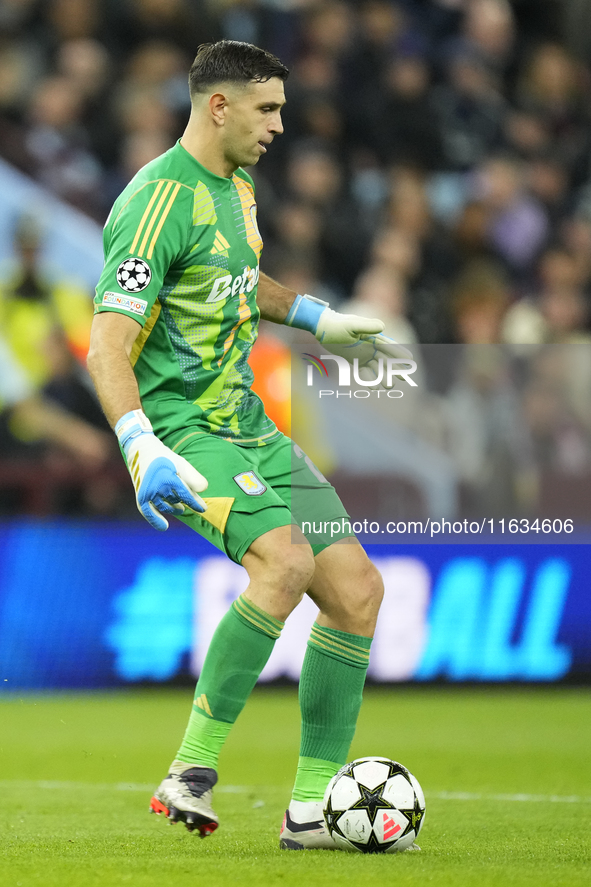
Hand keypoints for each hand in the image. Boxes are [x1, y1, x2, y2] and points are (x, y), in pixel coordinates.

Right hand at [115, 410, 206, 530]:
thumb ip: (193, 476)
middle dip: (185, 502)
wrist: (141, 450)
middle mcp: (157, 487)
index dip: (195, 503)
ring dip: (173, 509)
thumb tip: (204, 489)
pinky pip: (147, 512)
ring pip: (165, 506)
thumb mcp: (180, 463)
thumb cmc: (164, 457)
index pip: (185, 495)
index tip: (203, 509)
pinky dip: (155, 520)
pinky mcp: (141, 496)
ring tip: (180, 509)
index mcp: (168, 478)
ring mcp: (147, 492)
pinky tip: (164, 527)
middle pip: (176, 500)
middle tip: (193, 504)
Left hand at [316, 308, 413, 388]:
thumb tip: (383, 327)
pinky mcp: (354, 360)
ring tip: (389, 387)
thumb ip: (367, 326)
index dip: (400, 353)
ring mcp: (363, 354)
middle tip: (404, 379)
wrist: (324, 328)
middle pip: (386, 360)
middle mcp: (370, 347)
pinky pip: (363, 372)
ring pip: (376, 368)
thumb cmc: (337, 324)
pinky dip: (368, 380)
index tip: (410, 360)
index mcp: (373, 337)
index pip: (390, 346)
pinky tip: (374, 389)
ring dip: (383, 377)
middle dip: (395, 370)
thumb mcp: (352, 325)